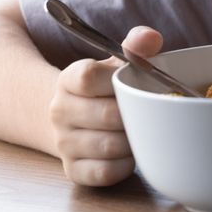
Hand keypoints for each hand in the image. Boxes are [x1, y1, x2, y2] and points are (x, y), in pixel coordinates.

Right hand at [48, 26, 162, 185]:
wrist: (73, 117)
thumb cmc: (105, 88)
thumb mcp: (115, 63)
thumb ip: (135, 47)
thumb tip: (151, 38)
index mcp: (69, 80)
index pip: (89, 77)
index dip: (118, 81)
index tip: (134, 83)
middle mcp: (60, 111)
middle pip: (106, 115)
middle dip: (135, 115)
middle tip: (150, 113)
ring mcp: (64, 143)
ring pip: (108, 146)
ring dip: (133, 141)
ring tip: (142, 131)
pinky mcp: (72, 170)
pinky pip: (104, 173)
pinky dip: (125, 165)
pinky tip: (131, 154)